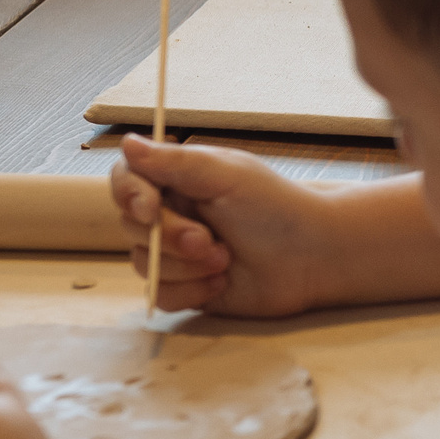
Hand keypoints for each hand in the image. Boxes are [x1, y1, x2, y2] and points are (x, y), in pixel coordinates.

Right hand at [112, 135, 342, 316]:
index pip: (126, 182)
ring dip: (185, 267)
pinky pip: (161, 295)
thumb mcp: (227, 175)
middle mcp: (173, 215)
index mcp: (178, 182)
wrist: (313, 257)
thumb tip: (128, 143)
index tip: (149, 207)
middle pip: (132, 227)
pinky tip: (222, 282)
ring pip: (143, 264)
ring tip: (225, 259)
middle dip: (171, 238)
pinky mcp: (188, 287)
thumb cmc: (277, 208)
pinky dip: (190, 292)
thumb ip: (175, 162)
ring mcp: (178, 254)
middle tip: (209, 240)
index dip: (129, 195)